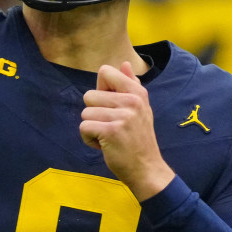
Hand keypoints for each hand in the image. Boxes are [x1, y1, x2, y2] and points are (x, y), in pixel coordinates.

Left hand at [80, 62, 174, 200]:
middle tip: (111, 126)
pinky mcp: (111, 131)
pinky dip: (89, 140)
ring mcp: (122, 116)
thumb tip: (124, 63)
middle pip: (89, 95)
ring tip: (109, 137)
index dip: (100, 89)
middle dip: (94, 113)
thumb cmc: (139, 138)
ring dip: (92, 128)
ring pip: (85, 113)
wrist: (147, 169)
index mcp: (137, 92)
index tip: (110, 105)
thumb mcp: (141, 108)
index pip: (105, 71)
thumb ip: (131, 85)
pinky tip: (104, 146)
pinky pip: (84, 127)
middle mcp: (132, 101)